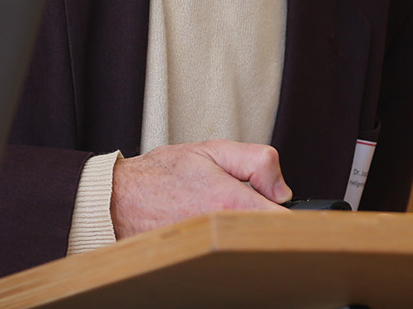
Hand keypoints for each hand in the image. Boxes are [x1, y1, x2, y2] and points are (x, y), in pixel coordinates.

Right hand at [110, 140, 290, 238]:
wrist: (121, 200)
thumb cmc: (162, 174)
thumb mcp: (213, 150)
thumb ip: (256, 162)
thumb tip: (283, 189)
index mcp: (232, 203)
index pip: (285, 221)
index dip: (292, 213)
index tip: (287, 207)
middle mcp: (224, 233)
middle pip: (270, 236)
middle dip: (269, 220)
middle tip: (252, 203)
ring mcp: (214, 251)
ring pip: (251, 247)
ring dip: (249, 232)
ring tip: (228, 213)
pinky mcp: (204, 262)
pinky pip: (231, 256)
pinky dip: (231, 244)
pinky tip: (217, 229)